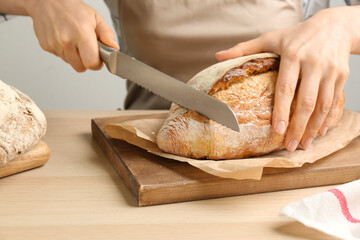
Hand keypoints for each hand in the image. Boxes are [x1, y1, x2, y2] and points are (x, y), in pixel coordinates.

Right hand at [26, 0, 118, 71]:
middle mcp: (65, 40)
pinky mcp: (46, 46)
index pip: (91, 63)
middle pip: (81, 67)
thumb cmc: (71, 8)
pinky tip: (65, 39)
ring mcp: (54, 44)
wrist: (46, 1)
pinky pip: (61, 57)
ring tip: (75, 40)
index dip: (97, 64)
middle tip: (87, 48)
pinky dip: (65, 51)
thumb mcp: (95, 17)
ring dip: (75, 56)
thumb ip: (107, 34)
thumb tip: (114, 47)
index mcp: (81, 33)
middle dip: (87, 60)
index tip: (99, 59)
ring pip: (71, 63)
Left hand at [215, 7, 358, 151]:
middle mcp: (313, 63)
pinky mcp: (342, 76)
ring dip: (313, 128)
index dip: (282, 111)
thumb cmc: (297, 34)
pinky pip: (335, 101)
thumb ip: (245, 48)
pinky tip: (319, 131)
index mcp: (293, 55)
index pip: (286, 88)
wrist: (334, 25)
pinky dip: (328, 119)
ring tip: (303, 144)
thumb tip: (218, 56)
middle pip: (306, 101)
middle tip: (290, 146)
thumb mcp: (271, 37)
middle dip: (298, 127)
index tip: (278, 130)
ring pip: (323, 105)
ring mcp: (330, 70)